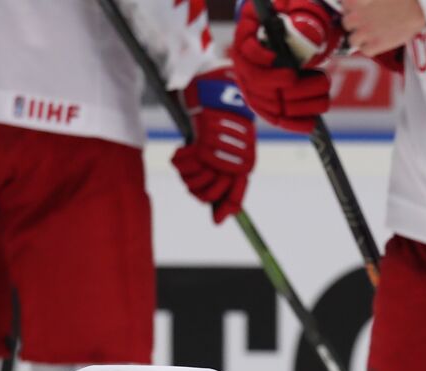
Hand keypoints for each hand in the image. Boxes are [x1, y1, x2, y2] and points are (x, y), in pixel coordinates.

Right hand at [172, 68, 256, 223]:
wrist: (217, 93)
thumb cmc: (222, 126)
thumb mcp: (227, 154)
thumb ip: (225, 185)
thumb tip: (218, 221)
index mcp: (245, 165)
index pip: (234, 197)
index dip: (225, 209)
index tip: (216, 221)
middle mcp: (235, 161)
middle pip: (210, 194)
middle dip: (198, 185)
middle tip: (195, 169)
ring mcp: (219, 154)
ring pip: (195, 183)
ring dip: (187, 172)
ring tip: (188, 155)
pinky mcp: (201, 142)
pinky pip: (183, 166)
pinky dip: (179, 159)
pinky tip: (181, 149)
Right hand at [230, 0, 340, 133]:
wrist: (281, 34)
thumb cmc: (286, 17)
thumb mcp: (290, 6)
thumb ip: (293, 9)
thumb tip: (296, 18)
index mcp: (246, 37)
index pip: (247, 49)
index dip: (261, 56)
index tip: (282, 62)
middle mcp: (244, 65)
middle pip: (261, 83)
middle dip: (293, 87)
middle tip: (321, 80)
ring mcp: (251, 87)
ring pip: (271, 103)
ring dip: (301, 104)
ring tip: (324, 96)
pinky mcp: (263, 103)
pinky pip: (275, 119)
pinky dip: (294, 123)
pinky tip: (312, 124)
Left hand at [340, 0, 425, 55]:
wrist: (418, 8)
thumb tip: (365, 2)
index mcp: (355, 0)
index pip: (344, 5)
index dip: (352, 8)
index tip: (360, 9)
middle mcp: (356, 16)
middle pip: (346, 23)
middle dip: (355, 23)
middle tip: (367, 21)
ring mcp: (365, 32)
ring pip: (353, 40)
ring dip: (360, 37)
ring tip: (371, 34)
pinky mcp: (375, 45)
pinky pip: (366, 51)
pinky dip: (371, 48)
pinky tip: (379, 42)